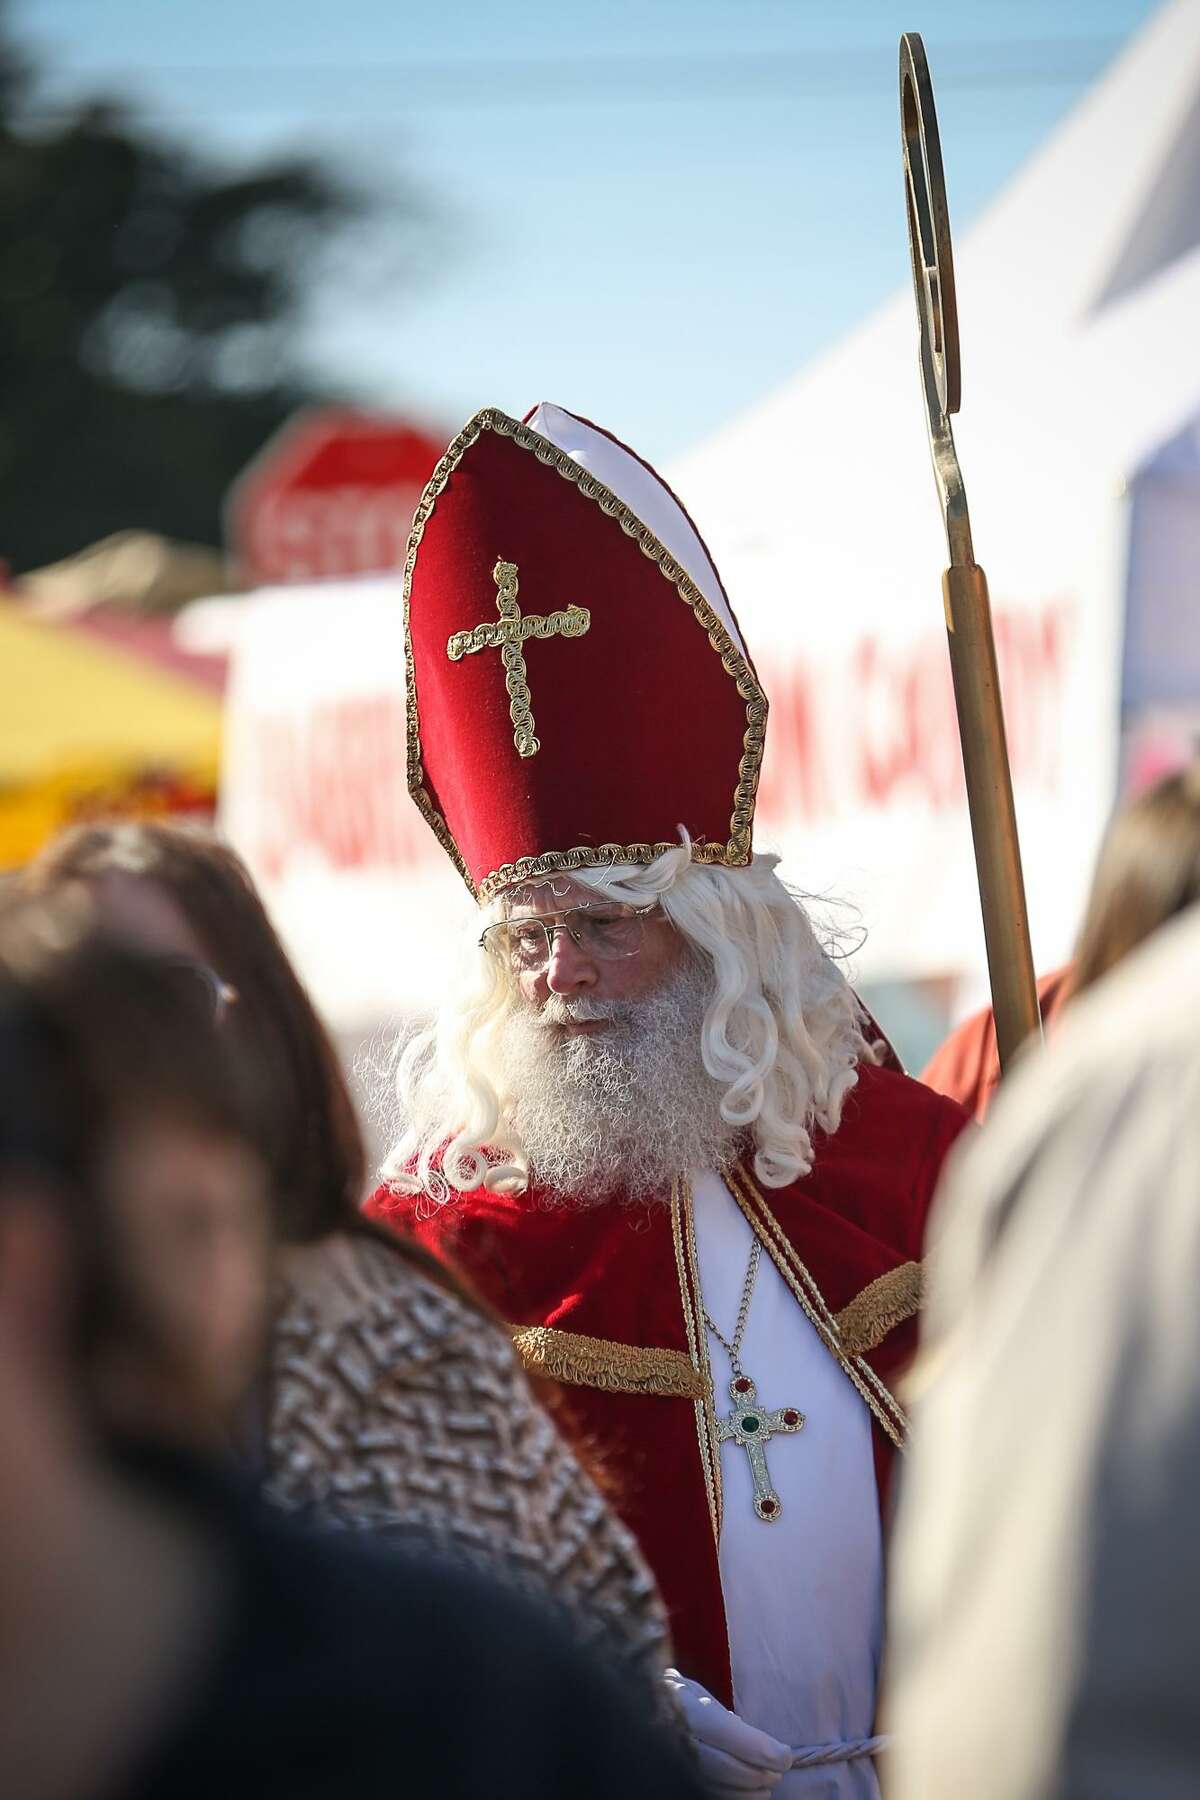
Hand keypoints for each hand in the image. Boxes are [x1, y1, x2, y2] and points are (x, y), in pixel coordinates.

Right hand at [663, 1669, 791, 1793]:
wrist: (637, 1706)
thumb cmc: (675, 1697)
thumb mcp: (697, 1693)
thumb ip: (721, 1716)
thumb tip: (758, 1742)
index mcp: (682, 1705)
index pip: (724, 1731)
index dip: (757, 1748)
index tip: (784, 1756)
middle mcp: (674, 1735)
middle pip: (721, 1765)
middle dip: (756, 1772)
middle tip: (779, 1771)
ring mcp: (671, 1760)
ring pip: (713, 1785)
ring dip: (747, 1791)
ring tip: (768, 1785)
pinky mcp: (673, 1776)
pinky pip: (706, 1792)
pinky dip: (732, 1796)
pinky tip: (750, 1794)